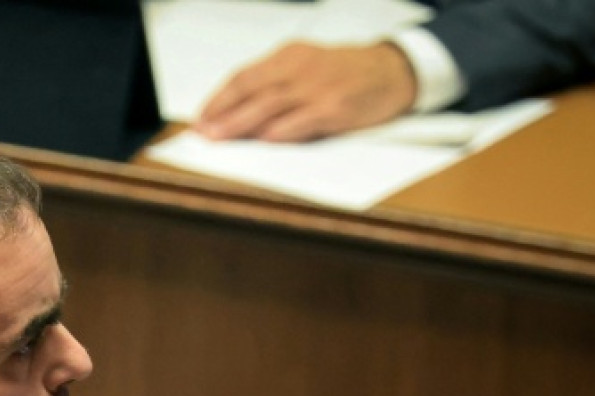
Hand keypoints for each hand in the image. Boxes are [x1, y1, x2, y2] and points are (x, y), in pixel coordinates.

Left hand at [195, 41, 417, 141]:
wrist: (393, 70)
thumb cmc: (344, 74)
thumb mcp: (305, 67)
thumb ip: (274, 86)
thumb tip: (235, 115)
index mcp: (289, 55)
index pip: (244, 76)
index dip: (219, 99)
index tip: (201, 119)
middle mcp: (300, 67)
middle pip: (252, 90)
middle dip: (223, 114)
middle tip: (203, 133)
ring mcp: (318, 86)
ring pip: (271, 105)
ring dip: (242, 124)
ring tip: (221, 139)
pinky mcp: (336, 106)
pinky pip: (303, 120)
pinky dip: (282, 130)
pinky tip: (265, 139)